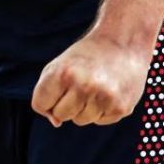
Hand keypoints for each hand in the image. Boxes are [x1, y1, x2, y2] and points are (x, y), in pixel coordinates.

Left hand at [31, 32, 153, 126]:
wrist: (123, 40)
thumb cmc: (86, 55)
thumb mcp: (59, 65)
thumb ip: (47, 92)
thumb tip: (56, 123)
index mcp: (63, 73)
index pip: (39, 104)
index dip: (46, 98)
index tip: (58, 86)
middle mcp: (84, 86)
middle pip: (60, 115)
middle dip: (65, 103)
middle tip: (80, 82)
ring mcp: (104, 99)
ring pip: (80, 120)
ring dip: (84, 107)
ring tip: (96, 85)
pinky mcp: (121, 108)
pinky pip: (99, 121)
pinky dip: (101, 110)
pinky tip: (109, 90)